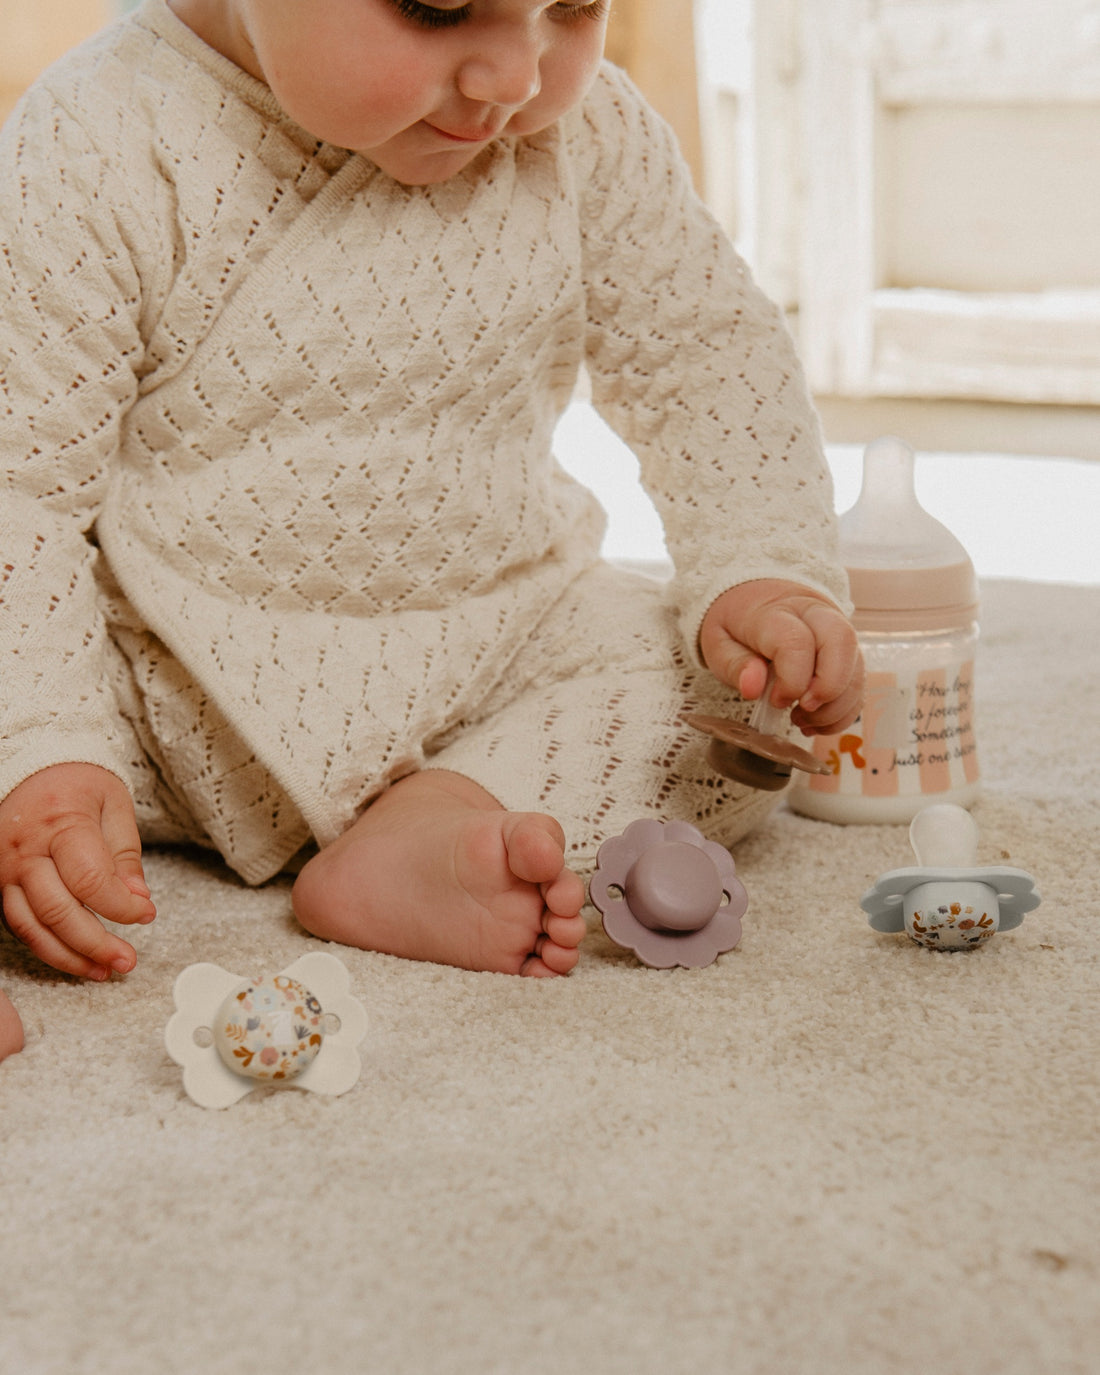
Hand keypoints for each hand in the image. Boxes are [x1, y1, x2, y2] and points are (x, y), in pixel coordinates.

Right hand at [0, 764, 154, 979]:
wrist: (32, 768)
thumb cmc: (76, 783)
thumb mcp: (113, 805)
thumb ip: (125, 854)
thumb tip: (138, 898)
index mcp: (60, 824)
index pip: (91, 881)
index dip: (121, 907)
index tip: (146, 914)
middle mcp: (25, 851)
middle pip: (58, 912)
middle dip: (96, 944)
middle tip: (127, 960)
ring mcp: (4, 869)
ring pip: (32, 927)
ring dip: (69, 957)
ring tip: (103, 970)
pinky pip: (18, 924)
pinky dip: (46, 946)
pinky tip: (74, 956)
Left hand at [699, 579, 863, 734]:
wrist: (754, 596)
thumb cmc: (736, 624)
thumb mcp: (717, 642)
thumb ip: (734, 666)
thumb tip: (752, 688)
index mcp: (775, 611)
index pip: (797, 642)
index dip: (792, 680)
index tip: (775, 701)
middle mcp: (813, 613)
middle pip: (841, 641)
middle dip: (828, 687)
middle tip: (802, 709)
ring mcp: (835, 630)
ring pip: (856, 664)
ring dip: (836, 705)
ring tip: (803, 719)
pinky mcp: (846, 650)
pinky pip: (858, 681)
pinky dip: (843, 710)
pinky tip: (816, 721)